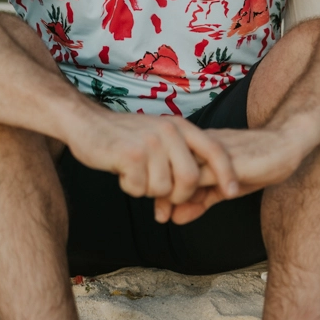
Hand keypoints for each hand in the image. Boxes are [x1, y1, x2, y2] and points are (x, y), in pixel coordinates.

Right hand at [64, 105, 239, 223]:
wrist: (85, 123)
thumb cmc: (123, 136)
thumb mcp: (157, 138)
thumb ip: (178, 158)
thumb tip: (195, 189)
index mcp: (180, 126)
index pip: (215, 151)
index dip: (227, 174)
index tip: (233, 193)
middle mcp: (169, 131)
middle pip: (190, 179)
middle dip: (178, 196)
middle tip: (162, 196)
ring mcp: (150, 142)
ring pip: (163, 188)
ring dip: (148, 190)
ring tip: (136, 174)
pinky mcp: (131, 155)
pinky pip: (140, 189)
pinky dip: (131, 188)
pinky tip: (122, 172)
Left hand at [163, 124, 309, 223]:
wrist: (286, 143)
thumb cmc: (256, 163)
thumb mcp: (225, 186)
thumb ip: (201, 201)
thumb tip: (175, 218)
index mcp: (198, 147)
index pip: (169, 166)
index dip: (160, 190)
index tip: (160, 213)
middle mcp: (201, 144)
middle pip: (170, 167)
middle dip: (162, 195)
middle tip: (161, 217)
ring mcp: (213, 150)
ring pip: (181, 171)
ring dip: (174, 196)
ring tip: (173, 216)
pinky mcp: (228, 158)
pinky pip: (202, 176)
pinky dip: (192, 194)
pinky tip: (191, 211)